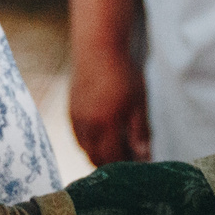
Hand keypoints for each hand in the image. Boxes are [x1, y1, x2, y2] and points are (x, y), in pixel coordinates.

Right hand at [66, 45, 149, 166]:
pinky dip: (90, 144)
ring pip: (85, 150)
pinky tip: (103, 138)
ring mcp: (76, 120)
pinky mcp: (70, 112)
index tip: (140, 166)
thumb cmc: (122, 72)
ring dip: (99, 156)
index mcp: (105, 125)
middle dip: (112, 165)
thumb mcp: (138, 102)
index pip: (113, 159)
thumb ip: (140, 131)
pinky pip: (78, 138)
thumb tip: (144, 155)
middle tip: (130, 161)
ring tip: (118, 150)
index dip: (126, 166)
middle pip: (96, 159)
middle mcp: (87, 126)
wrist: (97, 48)